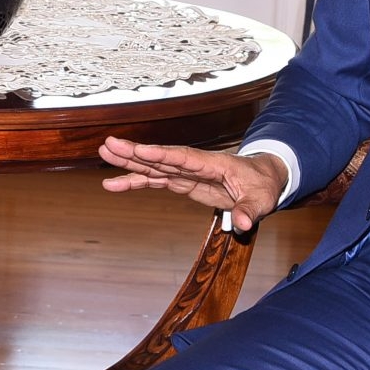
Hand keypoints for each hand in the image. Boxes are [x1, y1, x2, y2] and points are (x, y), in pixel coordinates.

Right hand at [99, 136, 287, 231]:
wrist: (264, 179)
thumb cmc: (264, 185)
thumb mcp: (264, 199)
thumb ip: (251, 210)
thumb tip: (243, 224)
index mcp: (214, 163)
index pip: (185, 158)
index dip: (162, 155)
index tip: (140, 151)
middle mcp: (196, 165)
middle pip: (162, 157)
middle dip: (136, 152)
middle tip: (109, 145)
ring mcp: (187, 173)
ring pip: (154, 167)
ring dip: (129, 163)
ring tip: (105, 155)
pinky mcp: (183, 183)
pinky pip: (156, 181)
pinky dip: (136, 181)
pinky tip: (115, 184)